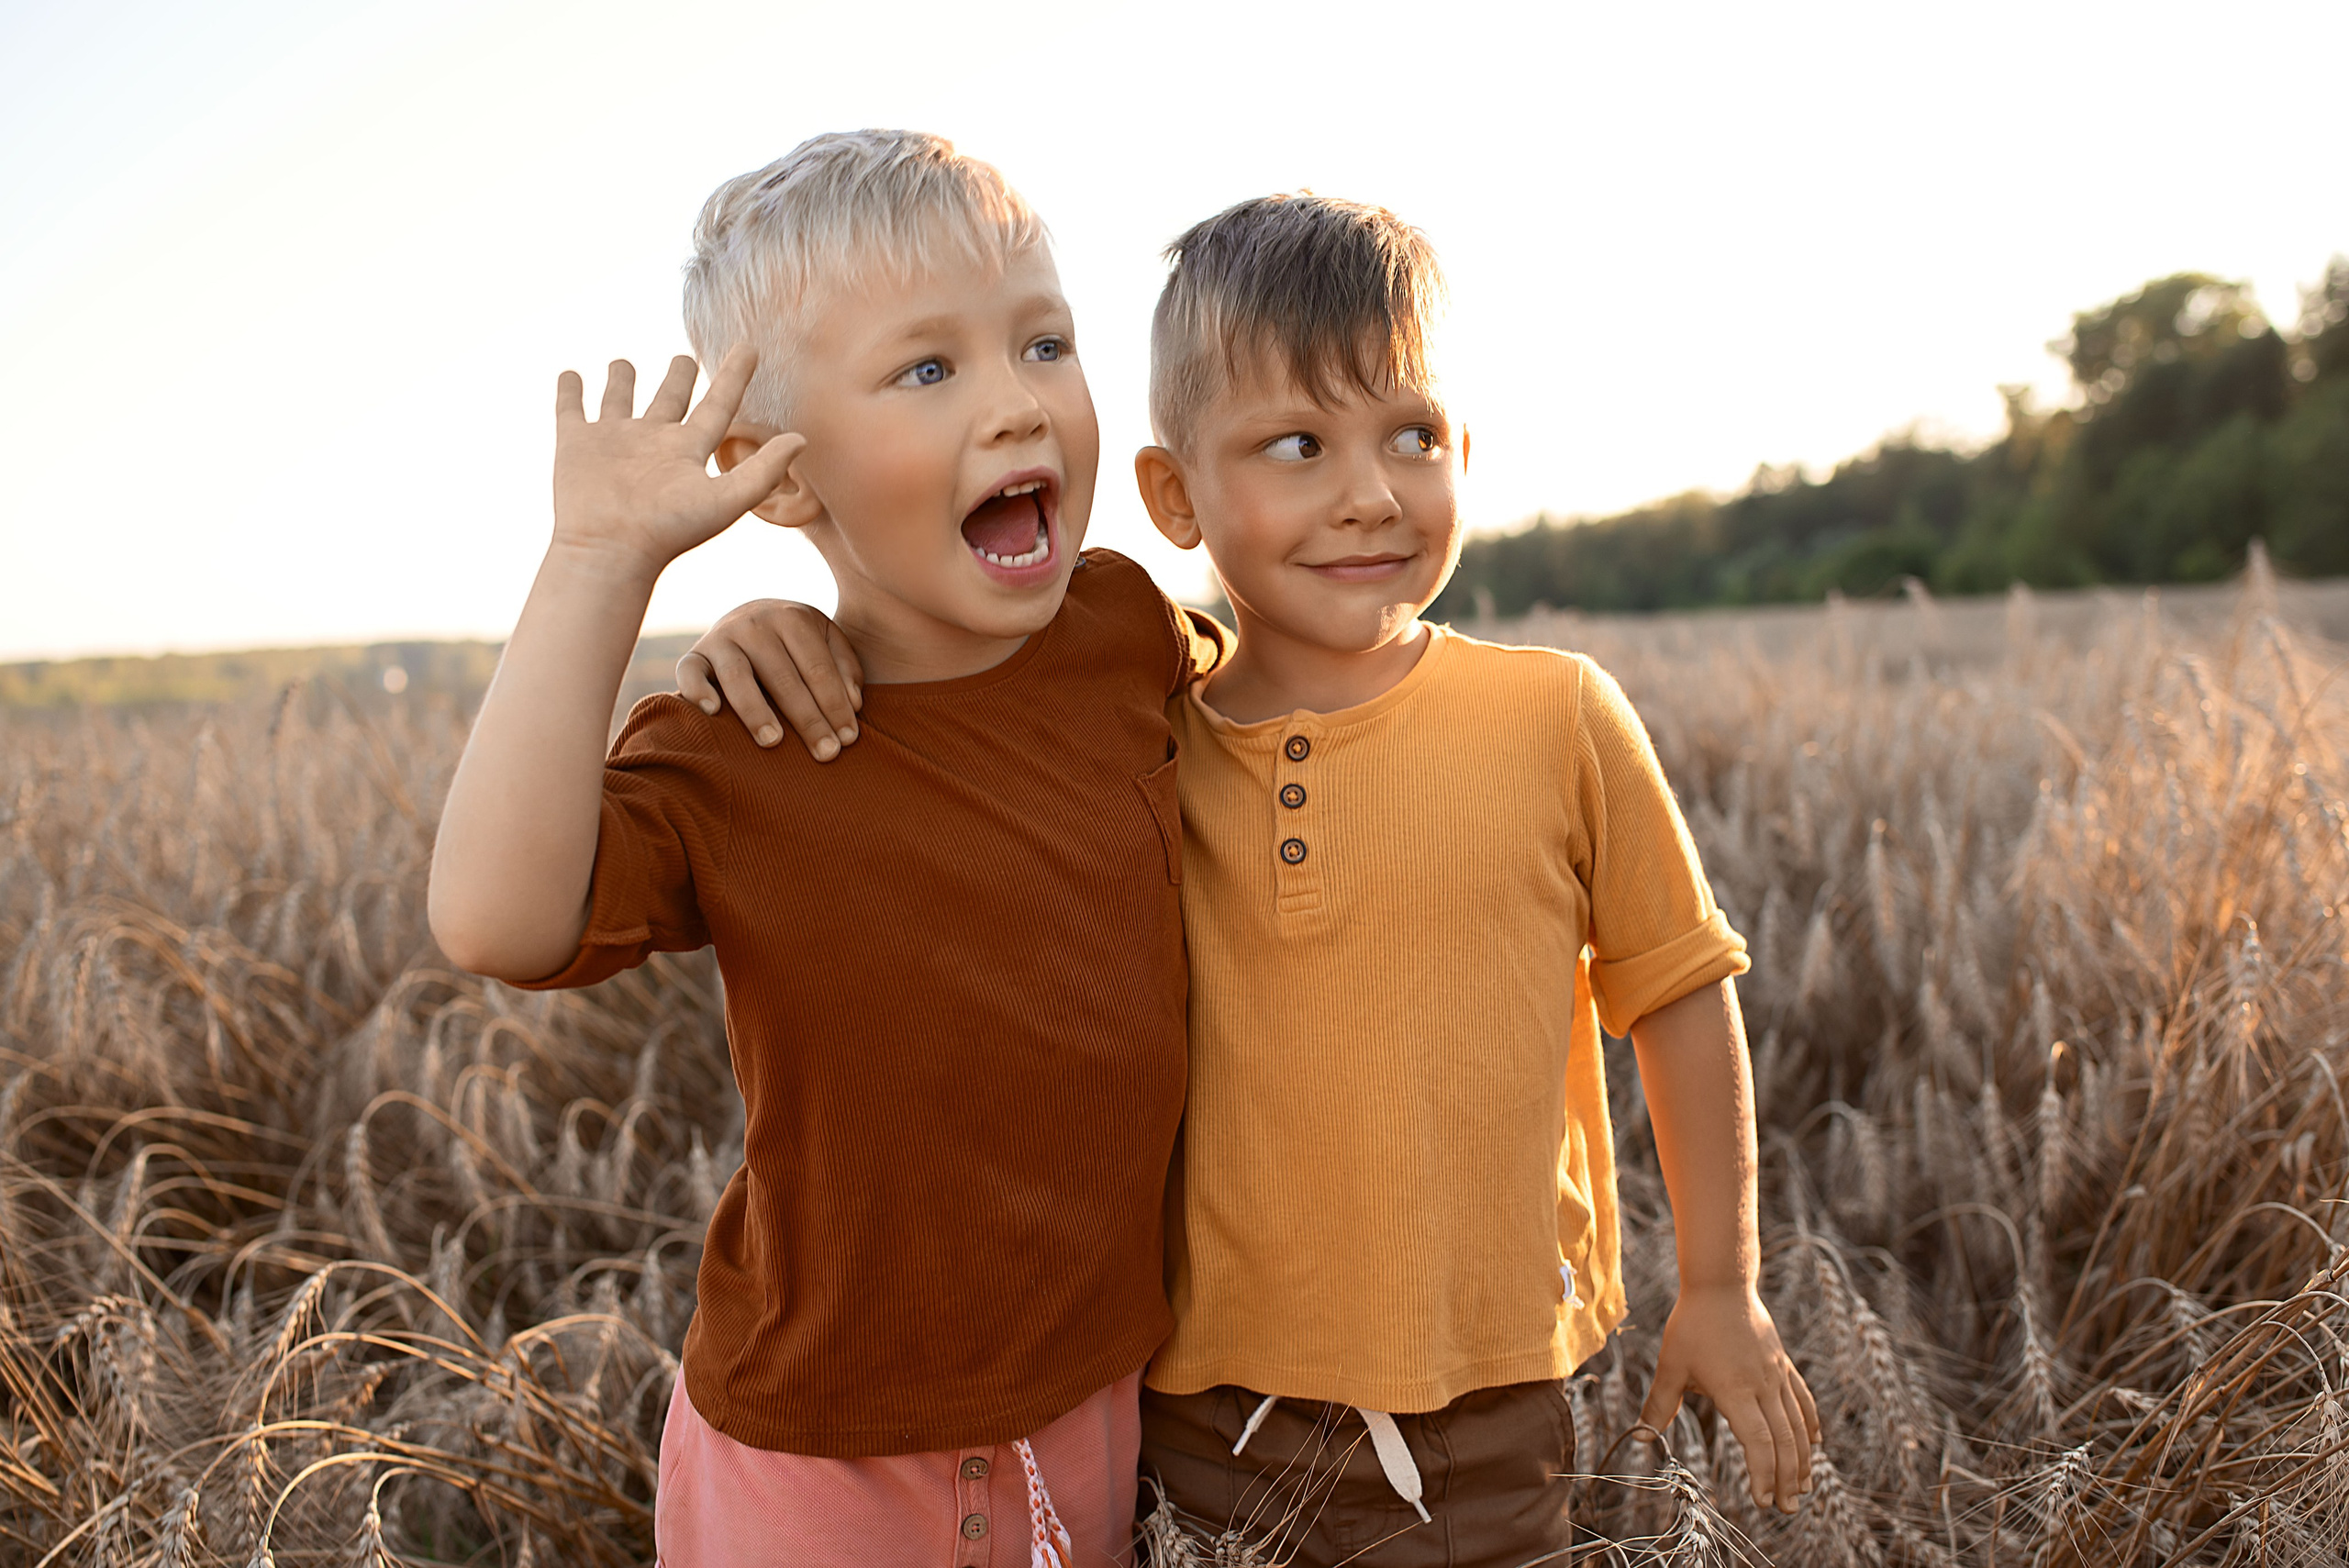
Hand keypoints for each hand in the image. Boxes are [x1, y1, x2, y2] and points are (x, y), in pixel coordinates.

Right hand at [552, 348, 803, 573]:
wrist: (611, 551)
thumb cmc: (669, 530)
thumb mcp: (725, 499)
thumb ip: (763, 470)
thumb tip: (802, 439)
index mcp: (689, 451)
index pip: (719, 404)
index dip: (735, 375)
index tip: (750, 347)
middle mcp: (653, 443)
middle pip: (669, 400)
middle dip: (677, 377)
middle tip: (685, 357)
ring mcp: (613, 442)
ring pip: (619, 400)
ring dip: (621, 380)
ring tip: (622, 363)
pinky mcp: (576, 445)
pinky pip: (571, 409)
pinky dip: (570, 391)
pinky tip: (570, 375)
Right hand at [678, 600, 864, 759]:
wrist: (752, 617)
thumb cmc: (798, 643)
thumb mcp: (828, 642)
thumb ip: (845, 668)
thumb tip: (853, 704)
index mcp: (793, 617)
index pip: (817, 668)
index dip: (835, 705)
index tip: (848, 739)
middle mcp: (755, 623)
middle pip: (783, 677)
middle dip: (807, 719)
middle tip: (826, 753)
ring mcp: (722, 637)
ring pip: (737, 676)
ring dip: (756, 710)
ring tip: (773, 742)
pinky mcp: (695, 654)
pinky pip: (688, 671)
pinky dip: (696, 690)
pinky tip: (713, 713)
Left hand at [1640, 1283, 1819, 1512]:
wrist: (1721, 1284)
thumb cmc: (1691, 1324)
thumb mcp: (1670, 1364)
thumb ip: (1659, 1404)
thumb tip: (1641, 1438)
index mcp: (1734, 1390)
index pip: (1757, 1442)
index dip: (1763, 1474)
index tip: (1761, 1500)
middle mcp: (1762, 1386)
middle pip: (1783, 1441)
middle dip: (1786, 1479)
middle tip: (1786, 1508)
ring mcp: (1776, 1375)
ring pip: (1797, 1424)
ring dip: (1802, 1459)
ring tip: (1802, 1488)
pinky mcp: (1782, 1364)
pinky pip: (1802, 1399)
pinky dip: (1809, 1424)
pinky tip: (1814, 1443)